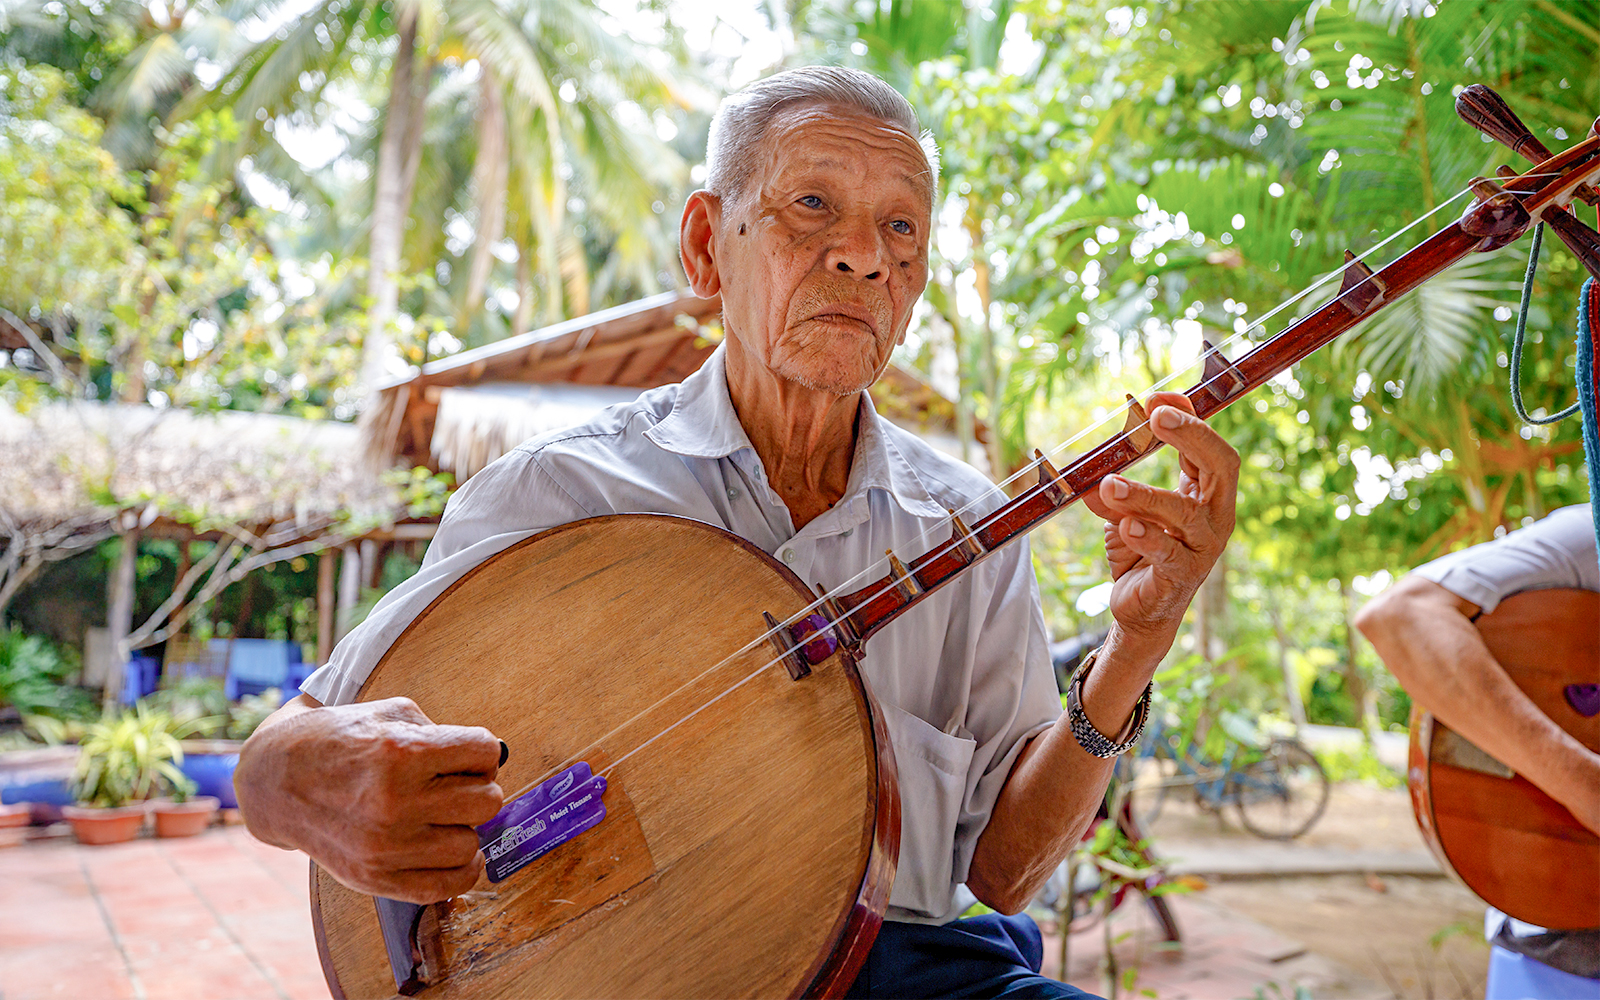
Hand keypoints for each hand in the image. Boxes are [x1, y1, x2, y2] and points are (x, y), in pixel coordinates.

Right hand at [234, 695, 504, 902]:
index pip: (485, 752)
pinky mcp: (376, 879)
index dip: (482, 751)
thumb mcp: (390, 714)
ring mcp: (385, 846)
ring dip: (464, 827)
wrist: (276, 781)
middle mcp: (394, 802)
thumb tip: (493, 757)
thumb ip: (445, 732)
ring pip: (471, 843)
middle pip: (487, 801)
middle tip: (455, 784)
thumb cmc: (339, 740)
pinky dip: (462, 869)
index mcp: (401, 753)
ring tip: (442, 815)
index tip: (468, 755)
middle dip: (478, 787)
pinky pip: (448, 886)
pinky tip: (452, 850)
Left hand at [1082, 392, 1238, 641]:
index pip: (1210, 447)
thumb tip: (1092, 464)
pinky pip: (1168, 553)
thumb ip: (1116, 485)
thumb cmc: (1141, 551)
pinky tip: (1126, 526)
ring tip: (1111, 484)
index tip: (1156, 397)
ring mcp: (1203, 548)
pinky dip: (1147, 537)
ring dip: (1147, 494)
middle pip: (1221, 466)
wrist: (1141, 609)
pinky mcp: (1182, 576)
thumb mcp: (1125, 510)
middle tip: (1156, 418)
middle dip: (1192, 437)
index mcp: (1207, 493)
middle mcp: (1215, 516)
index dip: (1189, 418)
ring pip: (1185, 512)